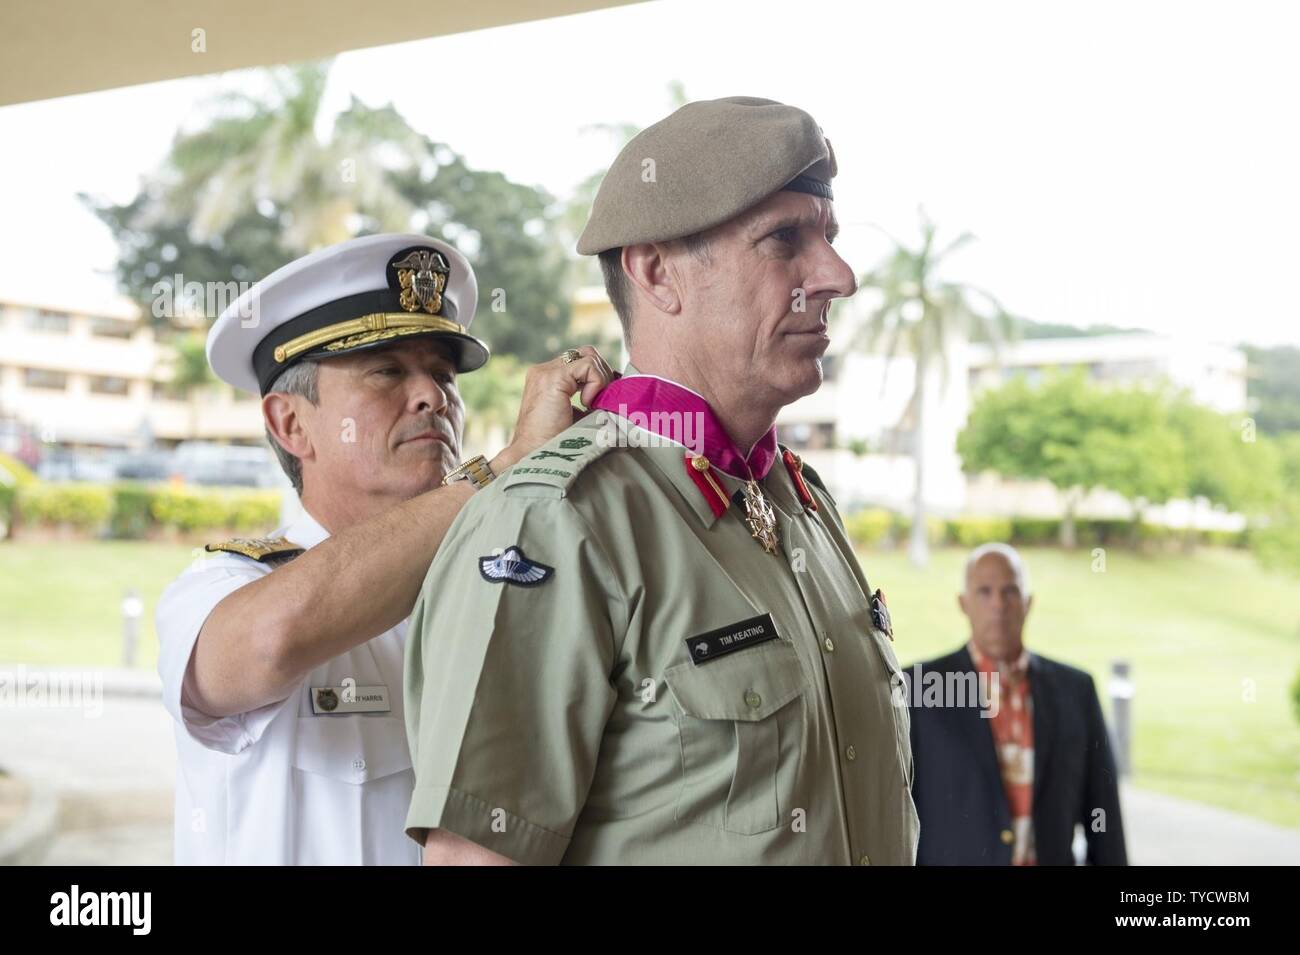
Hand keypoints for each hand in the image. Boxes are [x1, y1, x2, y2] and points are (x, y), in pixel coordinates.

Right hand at [491, 346, 616, 471]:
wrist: (537, 457)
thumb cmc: (557, 443)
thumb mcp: (578, 415)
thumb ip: (591, 398)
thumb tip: (619, 391)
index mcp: (547, 378)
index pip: (582, 361)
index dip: (599, 377)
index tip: (602, 400)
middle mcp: (544, 370)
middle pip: (588, 353)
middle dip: (603, 375)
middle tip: (602, 401)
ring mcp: (546, 372)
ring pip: (590, 356)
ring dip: (601, 380)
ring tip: (592, 405)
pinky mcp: (553, 378)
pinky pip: (588, 365)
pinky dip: (596, 383)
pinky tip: (587, 404)